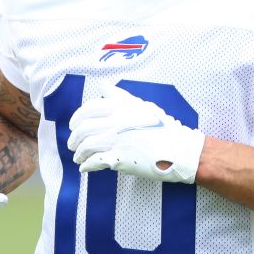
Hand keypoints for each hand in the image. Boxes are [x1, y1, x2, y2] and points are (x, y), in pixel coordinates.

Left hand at [68, 86, 205, 183]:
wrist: (180, 149)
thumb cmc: (163, 127)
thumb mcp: (142, 105)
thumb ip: (120, 96)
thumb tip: (102, 85)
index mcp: (121, 107)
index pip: (89, 109)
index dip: (77, 117)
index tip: (73, 125)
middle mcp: (116, 121)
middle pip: (83, 128)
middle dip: (74, 137)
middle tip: (72, 144)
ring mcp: (117, 140)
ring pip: (86, 145)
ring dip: (78, 152)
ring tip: (78, 157)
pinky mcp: (120, 158)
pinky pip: (95, 162)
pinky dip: (86, 165)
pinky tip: (84, 167)